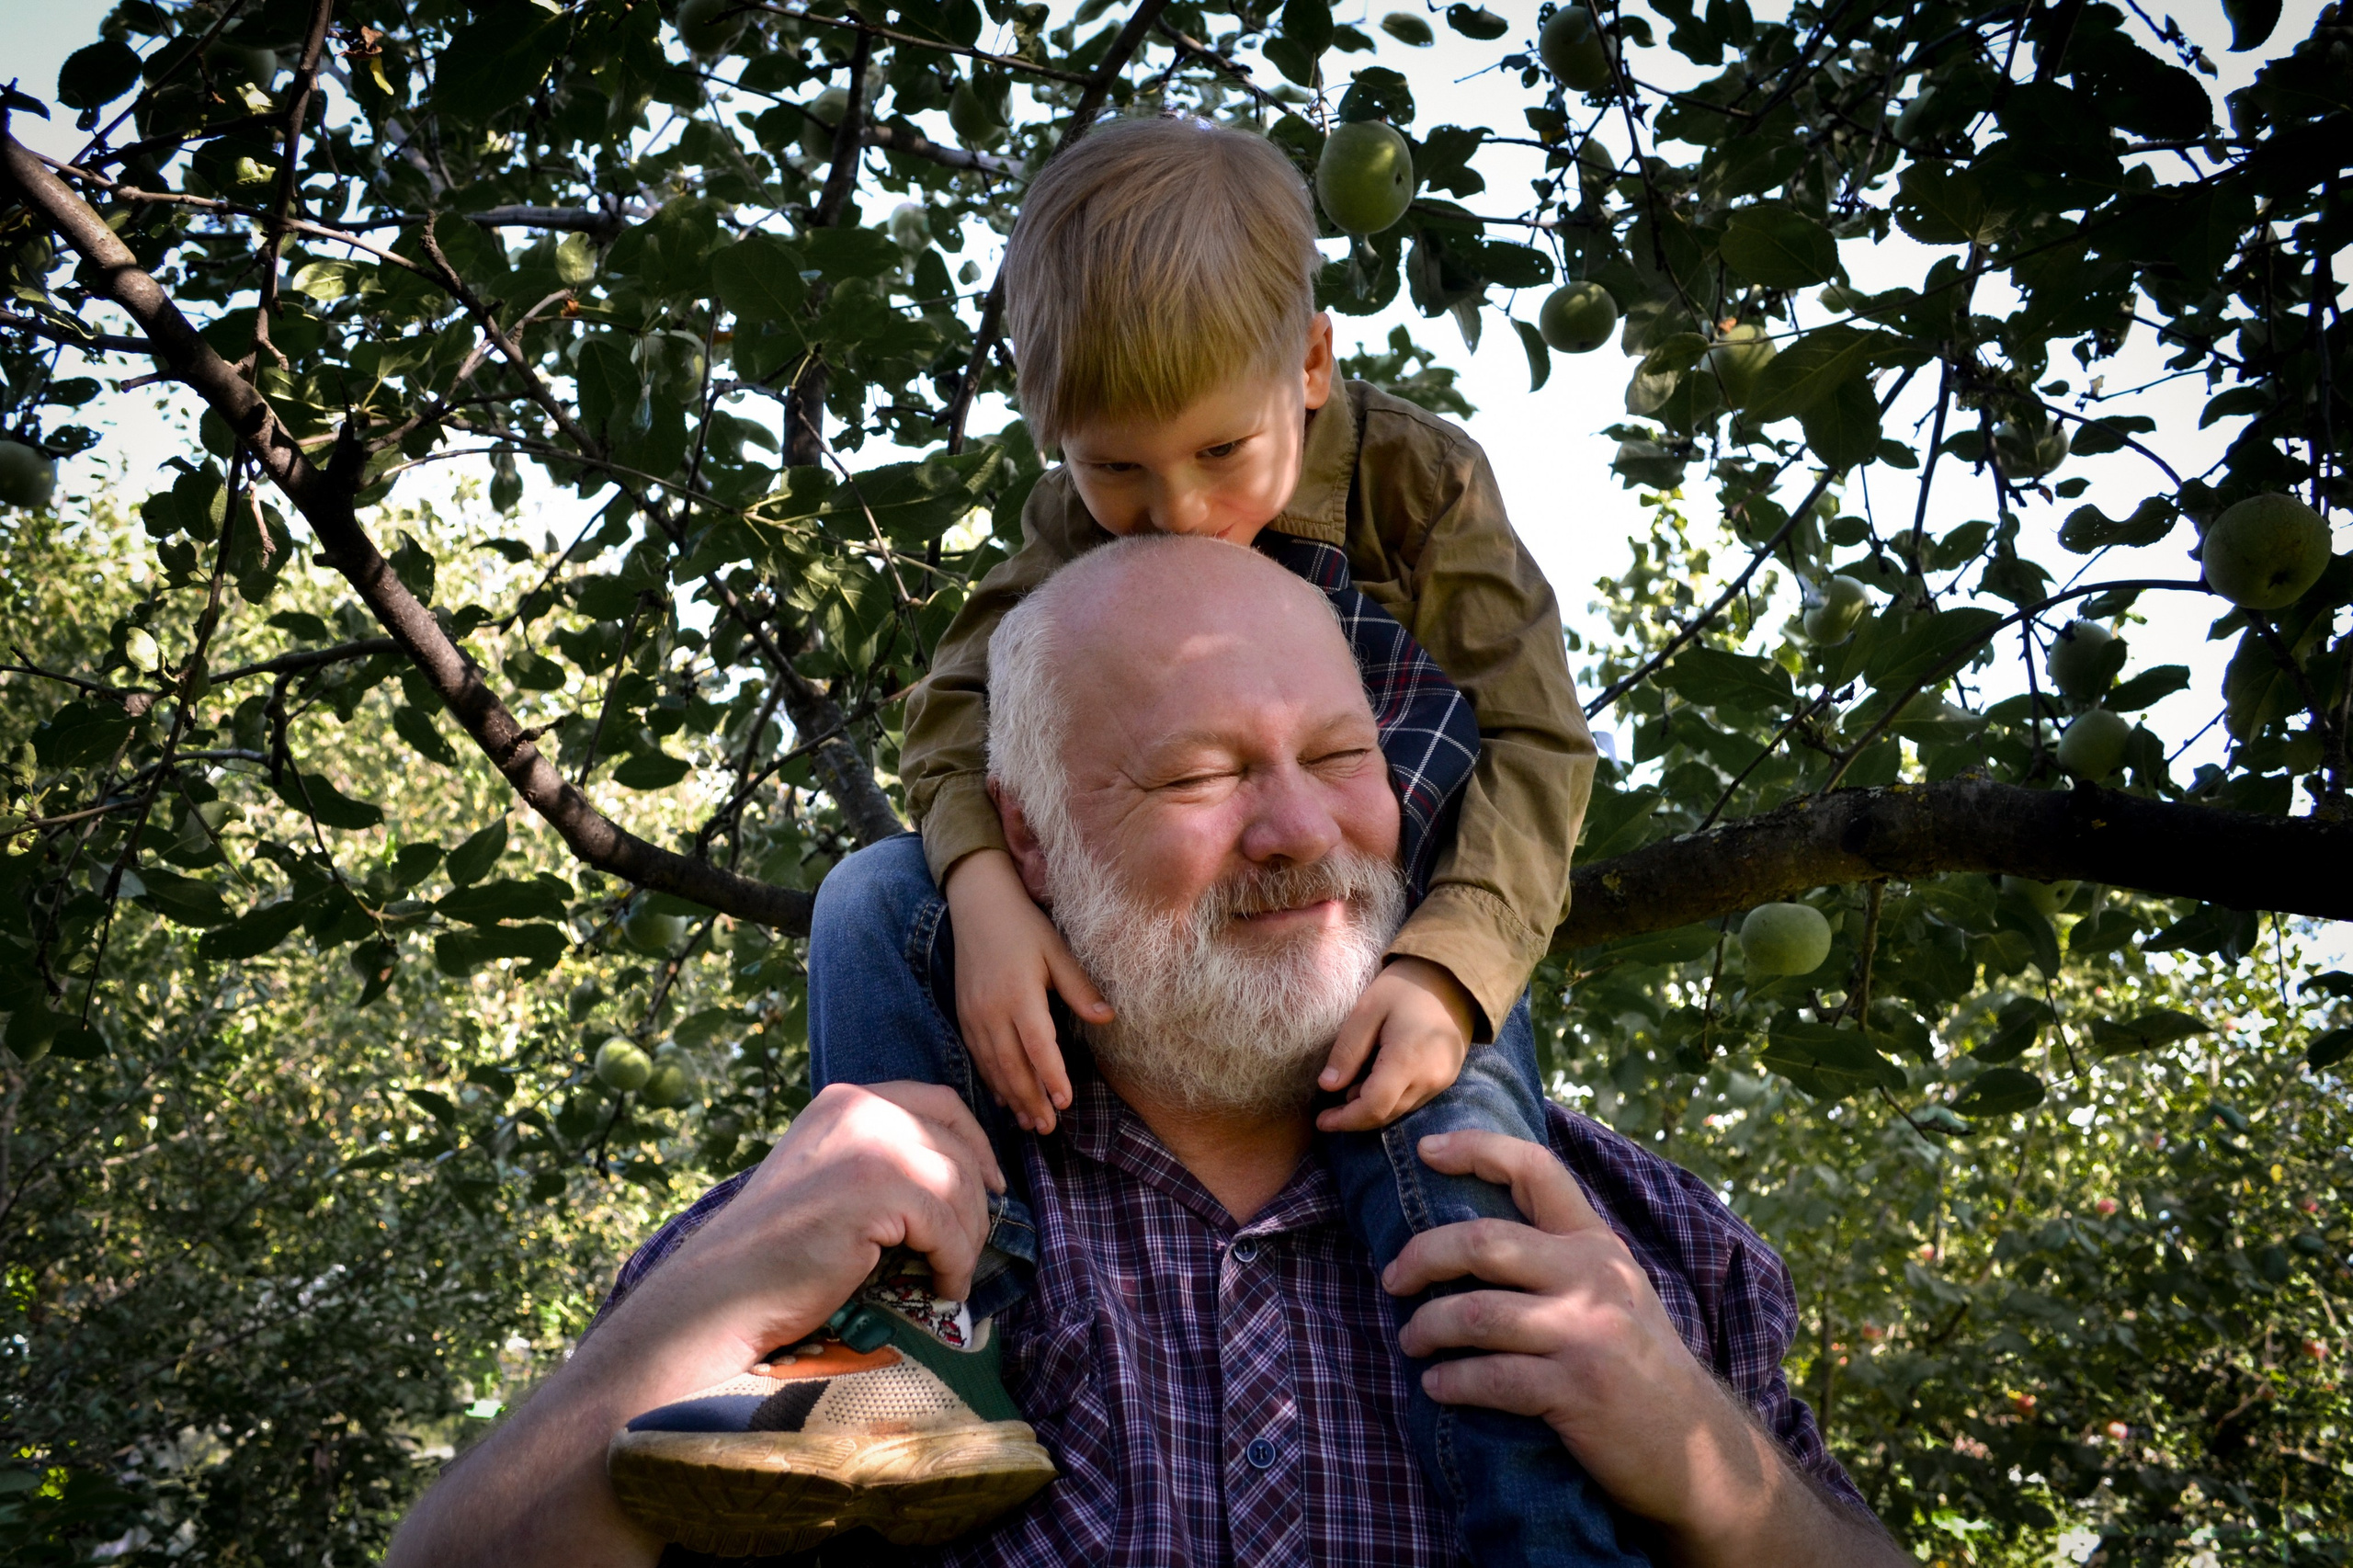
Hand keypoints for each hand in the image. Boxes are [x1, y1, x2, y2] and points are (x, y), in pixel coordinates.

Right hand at [622, 1080, 1006, 1351]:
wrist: (722, 1292)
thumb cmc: (777, 1251)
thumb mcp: (832, 1177)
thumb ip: (881, 1158)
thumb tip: (967, 1177)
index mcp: (846, 1100)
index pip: (941, 1103)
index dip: (976, 1144)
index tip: (991, 1186)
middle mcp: (859, 1107)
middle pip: (957, 1146)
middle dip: (977, 1201)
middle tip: (972, 1248)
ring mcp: (867, 1144)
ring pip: (959, 1186)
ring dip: (968, 1238)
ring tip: (952, 1274)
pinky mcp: (874, 1188)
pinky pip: (948, 1226)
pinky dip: (955, 1262)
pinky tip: (944, 1287)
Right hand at [945, 848, 1111, 1134]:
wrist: (977, 904)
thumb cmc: (1024, 926)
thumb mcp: (1057, 950)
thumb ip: (1079, 987)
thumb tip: (1106, 1018)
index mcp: (1019, 994)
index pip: (1037, 1045)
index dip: (1051, 1076)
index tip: (1065, 1102)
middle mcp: (992, 1010)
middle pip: (1011, 1066)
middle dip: (1030, 1099)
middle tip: (1047, 1128)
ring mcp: (973, 1014)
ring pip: (992, 1066)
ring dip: (1011, 1097)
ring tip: (1029, 1122)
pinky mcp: (963, 1015)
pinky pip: (977, 1056)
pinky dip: (991, 1081)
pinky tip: (1005, 1099)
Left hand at [1314, 956, 1474, 1132]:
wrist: (1452, 977)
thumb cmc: (1405, 987)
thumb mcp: (1368, 1010)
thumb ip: (1348, 1050)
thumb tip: (1327, 1086)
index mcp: (1408, 1060)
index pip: (1374, 1107)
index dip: (1346, 1120)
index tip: (1321, 1121)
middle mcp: (1430, 1078)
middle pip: (1387, 1114)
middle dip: (1355, 1118)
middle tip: (1328, 1111)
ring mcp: (1443, 1080)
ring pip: (1400, 1110)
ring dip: (1372, 1109)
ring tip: (1348, 1092)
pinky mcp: (1447, 1078)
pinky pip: (1414, 1100)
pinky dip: (1390, 1100)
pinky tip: (1374, 1083)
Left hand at [1384, 1131, 1903, 1565]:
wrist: (1697, 1450)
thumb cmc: (1639, 1366)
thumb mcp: (1615, 1291)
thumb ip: (1561, 1257)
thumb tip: (1469, 1234)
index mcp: (1598, 1245)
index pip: (1537, 1170)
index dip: (1477, 1149)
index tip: (1426, 1149)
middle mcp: (1594, 1277)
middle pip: (1482, 1241)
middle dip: (1422, 1257)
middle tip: (1392, 1279)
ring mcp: (1586, 1333)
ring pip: (1475, 1313)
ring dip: (1426, 1327)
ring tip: (1411, 1340)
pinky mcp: (1576, 1390)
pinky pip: (1490, 1378)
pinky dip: (1450, 1381)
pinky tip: (1436, 1386)